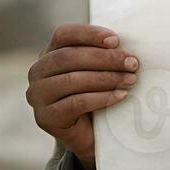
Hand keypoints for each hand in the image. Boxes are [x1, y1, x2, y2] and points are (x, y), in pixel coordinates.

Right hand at [27, 23, 139, 168]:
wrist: (87, 135)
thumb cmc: (94, 94)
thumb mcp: (94, 69)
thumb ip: (101, 53)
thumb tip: (122, 43)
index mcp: (47, 54)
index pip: (64, 34)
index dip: (90, 34)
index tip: (116, 40)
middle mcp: (37, 72)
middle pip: (69, 57)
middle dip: (105, 58)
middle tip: (132, 63)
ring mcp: (37, 96)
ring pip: (73, 79)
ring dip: (106, 77)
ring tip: (131, 79)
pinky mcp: (45, 117)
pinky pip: (76, 103)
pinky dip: (102, 97)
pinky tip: (121, 95)